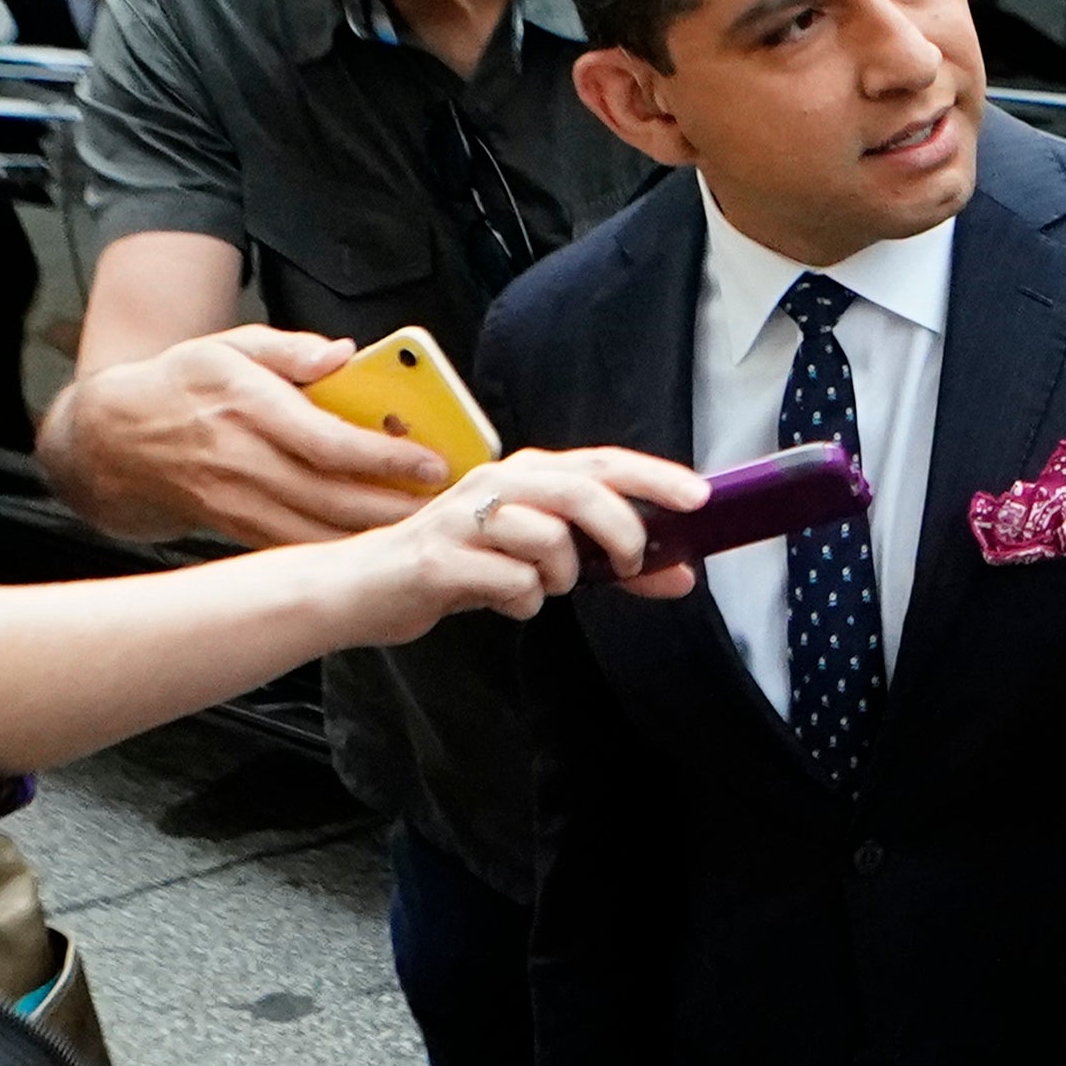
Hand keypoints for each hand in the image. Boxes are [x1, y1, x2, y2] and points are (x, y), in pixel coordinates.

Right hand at [55, 323, 458, 545]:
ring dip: (375, 537)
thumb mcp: (231, 344)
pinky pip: (298, 547)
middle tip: (450, 508)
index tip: (433, 462)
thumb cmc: (185, 384)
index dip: (384, 457)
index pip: (327, 441)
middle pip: (332, 496)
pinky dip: (342, 552)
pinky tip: (381, 547)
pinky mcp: (237, 529)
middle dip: (396, 507)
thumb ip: (291, 347)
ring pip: (318, 532)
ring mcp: (237, 504)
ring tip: (428, 530)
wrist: (115, 440)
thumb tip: (344, 353)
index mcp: (247, 407)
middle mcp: (242, 462)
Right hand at [330, 444, 708, 638]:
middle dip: (621, 529)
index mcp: (524, 475)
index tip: (699, 498)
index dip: (655, 477)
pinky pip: (512, 584)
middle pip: (581, 490)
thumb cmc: (458, 566)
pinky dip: (521, 602)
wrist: (365, 587)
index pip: (602, 463)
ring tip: (540, 585)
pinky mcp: (440, 559)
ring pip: (549, 539)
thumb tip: (681, 575)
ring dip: (560, 576)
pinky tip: (502, 599)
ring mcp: (465, 520)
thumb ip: (604, 562)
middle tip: (633, 563)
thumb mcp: (536, 558)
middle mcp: (496, 484)